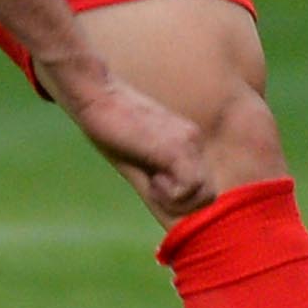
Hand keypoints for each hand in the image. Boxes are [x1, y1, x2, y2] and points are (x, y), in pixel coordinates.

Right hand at [60, 75, 214, 220]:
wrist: (98, 96)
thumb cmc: (110, 128)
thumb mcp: (138, 157)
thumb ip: (157, 178)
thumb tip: (168, 210)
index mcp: (188, 144)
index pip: (203, 188)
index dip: (182, 200)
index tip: (155, 186)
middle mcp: (195, 143)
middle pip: (208, 195)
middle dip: (181, 204)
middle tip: (153, 185)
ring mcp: (189, 144)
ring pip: (204, 196)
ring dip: (175, 199)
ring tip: (151, 181)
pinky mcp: (176, 148)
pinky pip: (189, 187)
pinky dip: (169, 194)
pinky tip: (150, 178)